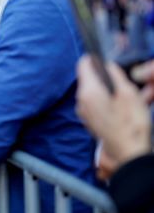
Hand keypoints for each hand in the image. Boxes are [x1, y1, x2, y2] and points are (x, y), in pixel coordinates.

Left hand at [76, 56, 152, 176]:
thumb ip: (116, 75)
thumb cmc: (131, 125)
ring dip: (108, 89)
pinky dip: (107, 100)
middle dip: (104, 76)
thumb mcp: (129, 93)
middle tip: (122, 77)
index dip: (93, 59)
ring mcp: (84, 112)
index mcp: (88, 91)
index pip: (82, 65)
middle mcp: (81, 101)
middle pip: (88, 79)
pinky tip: (124, 105)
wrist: (129, 154)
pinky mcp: (90, 121)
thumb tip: (108, 65)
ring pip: (93, 92)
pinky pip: (96, 104)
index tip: (104, 59)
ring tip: (128, 92)